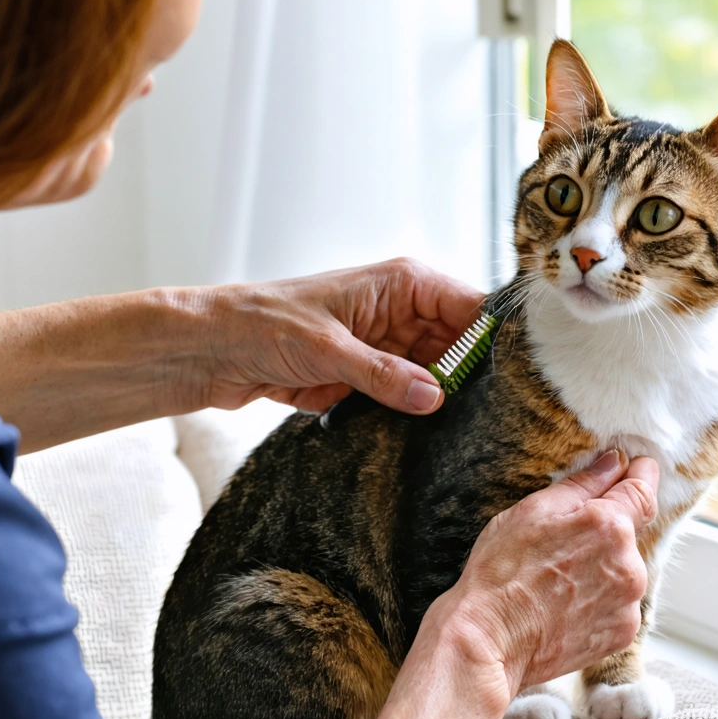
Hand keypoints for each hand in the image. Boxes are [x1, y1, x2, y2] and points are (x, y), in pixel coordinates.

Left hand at [202, 258, 483, 415]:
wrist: (211, 350)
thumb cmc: (262, 323)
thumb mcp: (328, 349)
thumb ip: (384, 374)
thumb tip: (434, 397)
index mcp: (402, 284)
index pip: (470, 307)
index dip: (490, 340)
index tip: (506, 379)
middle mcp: (401, 313)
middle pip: (459, 347)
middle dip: (469, 378)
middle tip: (485, 415)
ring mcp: (387, 347)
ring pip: (436, 377)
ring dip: (439, 401)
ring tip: (455, 429)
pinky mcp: (370, 378)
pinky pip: (406, 399)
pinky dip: (411, 415)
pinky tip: (421, 434)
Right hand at [435, 451, 658, 705]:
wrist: (489, 640)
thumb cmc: (501, 573)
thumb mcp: (534, 510)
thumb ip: (584, 484)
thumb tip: (615, 462)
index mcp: (609, 525)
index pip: (644, 489)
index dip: (641, 474)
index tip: (636, 467)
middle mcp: (629, 564)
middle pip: (630, 532)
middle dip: (605, 529)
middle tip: (563, 540)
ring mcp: (628, 603)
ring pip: (623, 569)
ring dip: (603, 565)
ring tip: (559, 579)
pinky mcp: (622, 634)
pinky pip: (619, 603)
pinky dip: (600, 598)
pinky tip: (565, 603)